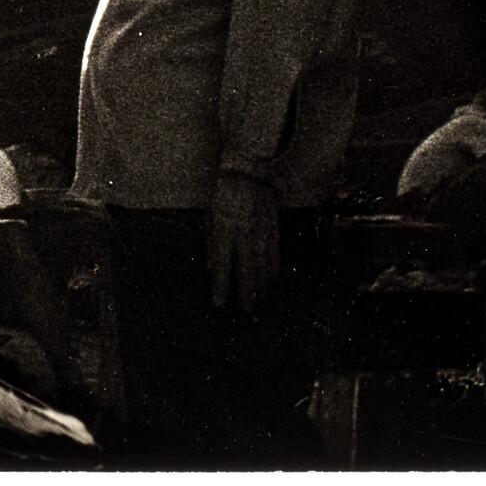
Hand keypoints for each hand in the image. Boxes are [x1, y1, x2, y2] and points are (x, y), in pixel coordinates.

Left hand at [209, 171, 280, 312]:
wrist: (248, 174)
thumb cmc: (223, 194)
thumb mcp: (210, 216)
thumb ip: (211, 244)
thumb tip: (212, 269)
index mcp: (225, 230)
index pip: (223, 266)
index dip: (221, 287)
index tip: (220, 304)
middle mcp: (245, 236)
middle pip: (247, 273)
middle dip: (246, 295)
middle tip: (244, 312)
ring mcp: (262, 235)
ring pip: (264, 270)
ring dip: (260, 289)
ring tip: (256, 303)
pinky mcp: (274, 233)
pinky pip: (275, 259)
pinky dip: (271, 275)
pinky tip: (269, 284)